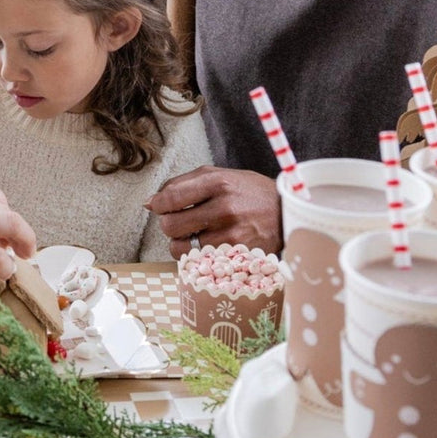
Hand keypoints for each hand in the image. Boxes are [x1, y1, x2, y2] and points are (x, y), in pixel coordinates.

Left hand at [146, 165, 280, 255]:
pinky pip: (198, 262)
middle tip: (180, 222)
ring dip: (182, 243)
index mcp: (218, 183)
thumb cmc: (248, 192)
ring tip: (195, 235)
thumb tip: (150, 202)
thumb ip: (182, 184)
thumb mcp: (219, 175)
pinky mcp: (237, 256)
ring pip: (181, 249)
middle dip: (168, 225)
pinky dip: (197, 256)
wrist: (287, 213)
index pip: (170, 198)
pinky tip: (207, 247)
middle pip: (171, 226)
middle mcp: (225, 208)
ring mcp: (232, 235)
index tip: (161, 206)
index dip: (158, 204)